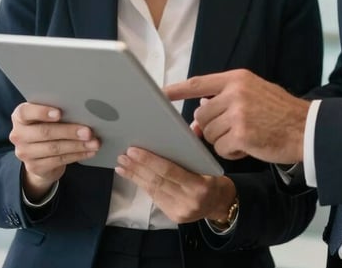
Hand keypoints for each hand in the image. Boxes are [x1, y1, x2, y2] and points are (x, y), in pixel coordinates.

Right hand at [9, 102, 99, 201]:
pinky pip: (59, 160)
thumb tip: (83, 108)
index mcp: (20, 116)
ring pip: (54, 148)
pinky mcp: (34, 167)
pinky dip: (77, 155)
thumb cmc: (47, 125)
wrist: (38, 154)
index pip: (25, 112)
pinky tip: (89, 152)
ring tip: (94, 142)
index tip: (59, 113)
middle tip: (89, 131)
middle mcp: (18, 134)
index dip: (42, 112)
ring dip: (77, 145)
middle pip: (45, 132)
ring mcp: (24, 153)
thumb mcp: (46, 116)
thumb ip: (57, 110)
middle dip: (69, 131)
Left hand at [116, 147, 235, 224]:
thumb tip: (191, 124)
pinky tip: (132, 176)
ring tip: (122, 165)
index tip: (133, 150)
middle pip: (157, 180)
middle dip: (138, 167)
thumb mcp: (209, 159)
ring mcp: (180, 210)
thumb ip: (198, 142)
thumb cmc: (213, 177)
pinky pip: (155, 197)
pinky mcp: (173, 216)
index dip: (149, 160)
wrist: (220, 204)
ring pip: (153, 189)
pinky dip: (142, 185)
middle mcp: (189, 200)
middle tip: (123, 155)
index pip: (169, 170)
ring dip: (135, 176)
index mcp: (200, 184)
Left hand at [164, 69, 308, 163]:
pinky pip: (221, 148)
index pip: (199, 83)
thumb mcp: (254, 94)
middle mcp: (236, 92)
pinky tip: (250, 146)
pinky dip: (233, 152)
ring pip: (210, 133)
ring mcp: (238, 113)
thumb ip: (226, 100)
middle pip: (202, 114)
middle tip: (234, 129)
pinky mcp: (242, 134)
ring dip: (223, 141)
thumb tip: (198, 118)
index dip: (178, 89)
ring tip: (246, 136)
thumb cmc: (280, 113)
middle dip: (212, 127)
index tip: (161, 93)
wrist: (306, 128)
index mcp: (237, 78)